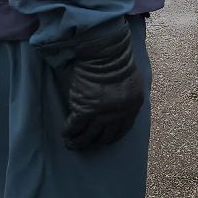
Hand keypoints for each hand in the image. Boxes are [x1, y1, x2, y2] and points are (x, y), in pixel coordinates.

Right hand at [61, 19, 146, 151]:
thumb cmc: (118, 61)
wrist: (105, 54)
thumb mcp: (132, 82)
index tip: (104, 140)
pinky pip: (74, 126)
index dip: (112, 137)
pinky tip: (64, 133)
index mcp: (132, 107)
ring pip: (88, 135)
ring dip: (79, 142)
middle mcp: (118, 115)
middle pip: (105, 136)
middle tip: (87, 144)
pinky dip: (68, 131)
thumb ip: (127, 97)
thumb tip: (121, 107)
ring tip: (71, 143)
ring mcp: (101, 114)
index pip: (123, 130)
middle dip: (95, 142)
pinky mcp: (84, 110)